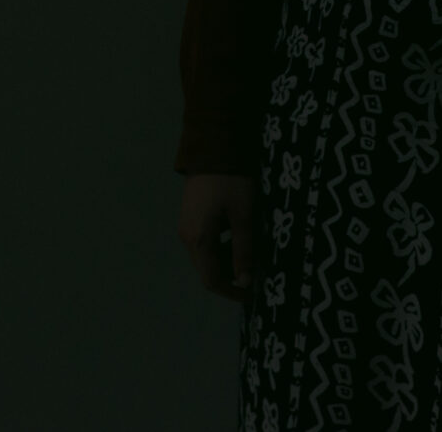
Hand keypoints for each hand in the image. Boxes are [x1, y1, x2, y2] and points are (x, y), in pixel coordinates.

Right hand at [177, 173, 253, 299]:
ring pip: (206, 256)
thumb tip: (244, 281)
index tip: (252, 294)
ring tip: (250, 252)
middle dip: (230, 276)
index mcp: (199, 240)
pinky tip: (237, 235)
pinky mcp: (190, 216)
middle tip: (255, 271)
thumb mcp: (243, 217)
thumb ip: (243, 250)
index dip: (231, 292)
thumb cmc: (231, 183)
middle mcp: (187, 237)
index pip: (211, 280)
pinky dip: (220, 246)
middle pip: (207, 269)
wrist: (213, 147)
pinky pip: (204, 241)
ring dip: (226, 260)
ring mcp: (186, 226)